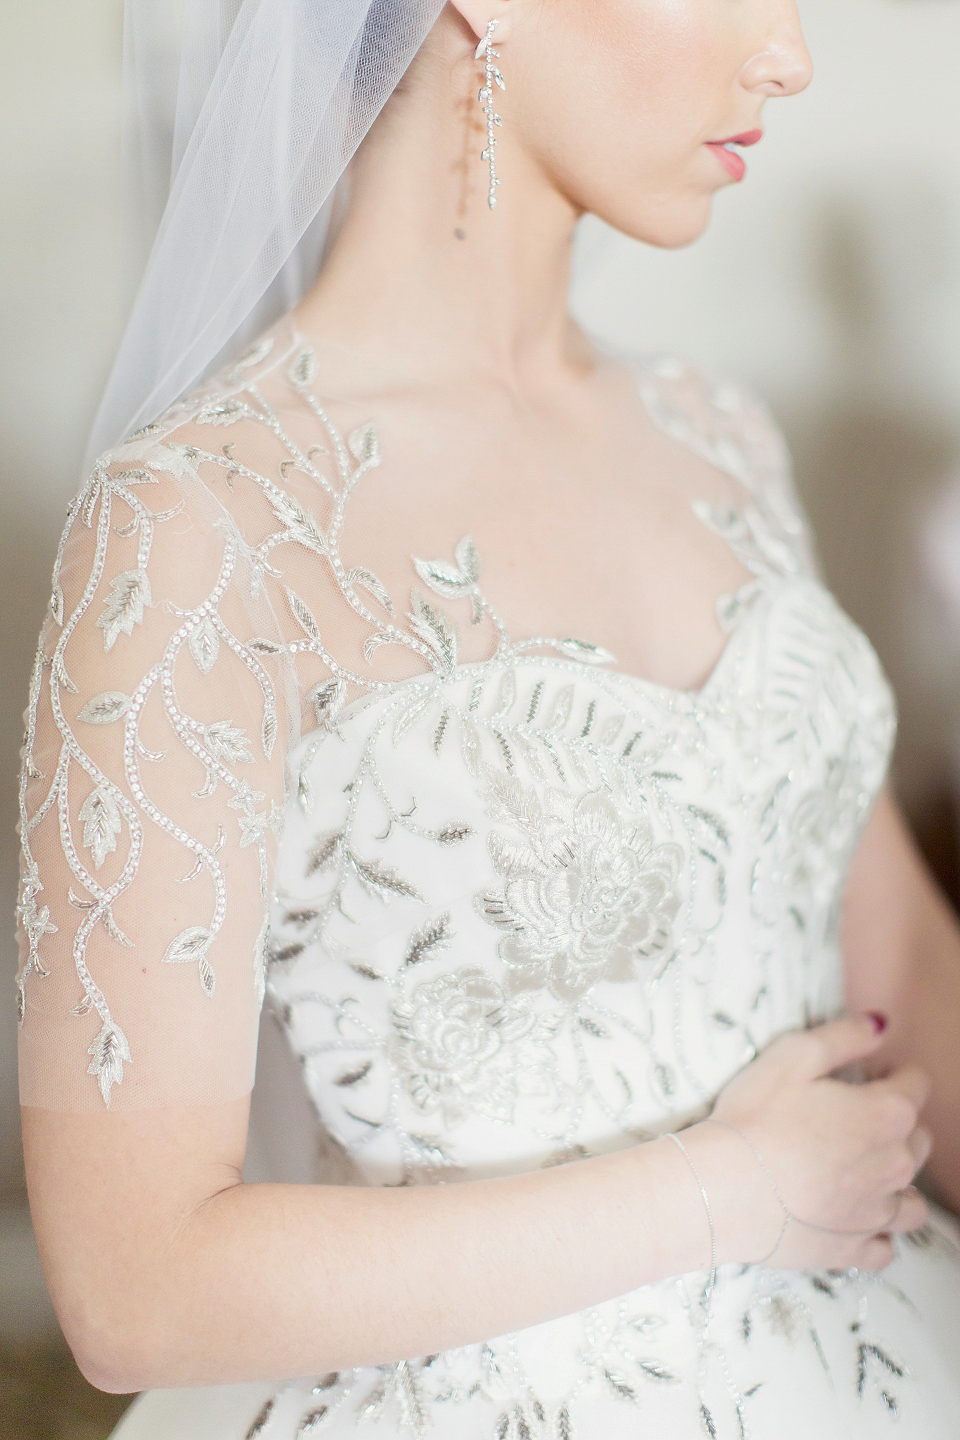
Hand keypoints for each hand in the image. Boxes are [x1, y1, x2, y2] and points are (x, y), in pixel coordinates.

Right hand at [682, 1015, 930, 1270]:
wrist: (724, 1189)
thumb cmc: (755, 1117)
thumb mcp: (793, 1055)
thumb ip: (845, 1036)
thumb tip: (880, 1025)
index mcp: (886, 1114)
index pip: (915, 1084)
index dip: (892, 1071)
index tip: (867, 1072)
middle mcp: (894, 1166)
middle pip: (918, 1139)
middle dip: (896, 1122)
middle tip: (853, 1115)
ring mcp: (876, 1213)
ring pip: (912, 1198)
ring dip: (896, 1180)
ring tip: (862, 1170)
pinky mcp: (852, 1249)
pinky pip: (886, 1246)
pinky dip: (878, 1231)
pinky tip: (854, 1216)